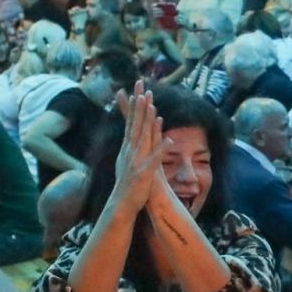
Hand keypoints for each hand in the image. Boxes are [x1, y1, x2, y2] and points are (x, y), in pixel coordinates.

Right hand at [112, 81, 164, 210]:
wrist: (121, 204)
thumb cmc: (129, 184)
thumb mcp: (130, 162)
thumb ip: (133, 149)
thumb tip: (134, 137)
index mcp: (128, 148)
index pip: (131, 123)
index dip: (135, 106)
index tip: (138, 90)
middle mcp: (130, 151)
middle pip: (135, 124)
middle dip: (139, 105)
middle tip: (141, 87)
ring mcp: (136, 161)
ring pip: (143, 137)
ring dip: (147, 122)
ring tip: (152, 106)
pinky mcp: (143, 173)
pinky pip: (154, 159)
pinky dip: (161, 149)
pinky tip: (169, 139)